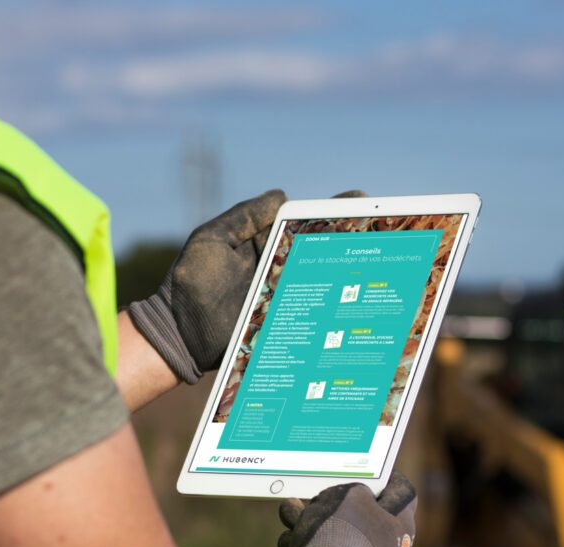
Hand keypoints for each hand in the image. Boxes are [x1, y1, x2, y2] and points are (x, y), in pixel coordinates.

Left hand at [129, 189, 365, 383]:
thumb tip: (282, 195)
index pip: (303, 222)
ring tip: (383, 257)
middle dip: (354, 237)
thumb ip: (243, 217)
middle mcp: (279, 267)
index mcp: (264, 243)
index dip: (331, 212)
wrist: (178, 335)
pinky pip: (315, 311)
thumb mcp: (210, 240)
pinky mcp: (286, 321)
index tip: (360, 201)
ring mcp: (285, 295)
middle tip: (384, 227)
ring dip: (352, 270)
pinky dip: (336, 304)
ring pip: (324, 279)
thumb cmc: (190, 284)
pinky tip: (360, 297)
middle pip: (322, 249)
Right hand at [277, 471, 416, 546]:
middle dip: (334, 501)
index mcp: (401, 527)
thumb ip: (354, 490)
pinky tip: (287, 541)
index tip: (373, 469)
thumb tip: (352, 498)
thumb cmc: (344, 535)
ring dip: (310, 521)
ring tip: (288, 510)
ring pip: (336, 536)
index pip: (403, 495)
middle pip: (363, 517)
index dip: (388, 478)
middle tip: (316, 490)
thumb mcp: (349, 495)